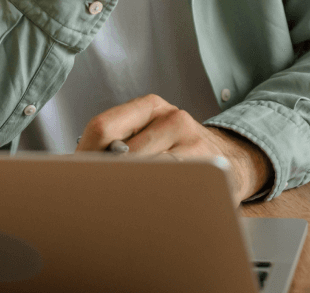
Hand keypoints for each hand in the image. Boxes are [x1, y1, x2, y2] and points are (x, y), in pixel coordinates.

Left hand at [74, 94, 272, 205]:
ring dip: (132, 190)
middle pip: (123, 153)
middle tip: (99, 195)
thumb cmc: (177, 150)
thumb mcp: (150, 133)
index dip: (86, 156)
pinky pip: (173, 186)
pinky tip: (155, 202)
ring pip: (147, 171)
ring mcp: (192, 141)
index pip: (103, 127)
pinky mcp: (210, 168)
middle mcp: (172, 117)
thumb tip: (78, 166)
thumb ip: (118, 141)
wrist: (231, 159)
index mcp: (150, 106)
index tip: (78, 177)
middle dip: (108, 177)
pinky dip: (158, 198)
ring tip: (127, 201)